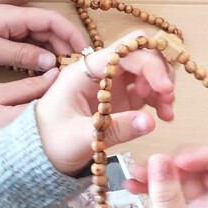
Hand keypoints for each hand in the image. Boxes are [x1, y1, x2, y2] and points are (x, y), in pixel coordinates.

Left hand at [0, 6, 84, 70]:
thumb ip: (21, 54)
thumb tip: (52, 61)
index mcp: (12, 14)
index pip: (53, 20)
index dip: (73, 35)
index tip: (86, 55)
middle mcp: (12, 18)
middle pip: (50, 29)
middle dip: (66, 46)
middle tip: (77, 71)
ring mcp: (5, 27)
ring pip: (38, 38)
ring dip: (53, 53)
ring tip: (64, 74)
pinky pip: (25, 44)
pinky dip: (37, 56)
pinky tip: (42, 72)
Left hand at [34, 32, 175, 173]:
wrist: (40, 155)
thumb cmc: (51, 142)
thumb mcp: (80, 138)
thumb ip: (116, 129)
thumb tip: (151, 122)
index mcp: (86, 71)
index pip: (124, 52)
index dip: (149, 65)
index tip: (165, 89)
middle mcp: (101, 71)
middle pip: (140, 54)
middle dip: (159, 72)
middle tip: (167, 99)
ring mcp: (112, 83)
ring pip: (148, 69)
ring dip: (162, 85)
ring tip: (166, 112)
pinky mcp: (121, 98)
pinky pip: (148, 89)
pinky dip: (160, 98)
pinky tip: (164, 115)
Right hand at [125, 146, 207, 207]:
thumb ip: (166, 192)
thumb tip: (159, 157)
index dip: (206, 157)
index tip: (179, 158)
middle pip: (206, 171)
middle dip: (176, 164)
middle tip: (150, 166)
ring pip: (185, 179)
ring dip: (160, 174)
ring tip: (132, 175)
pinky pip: (172, 193)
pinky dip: (154, 187)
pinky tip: (131, 186)